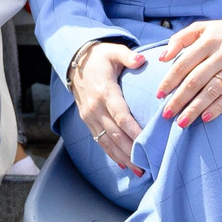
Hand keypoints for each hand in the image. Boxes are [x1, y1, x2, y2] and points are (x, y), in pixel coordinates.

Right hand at [69, 41, 149, 171]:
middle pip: (115, 134)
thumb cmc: (100, 56)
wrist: (75, 62)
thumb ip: (128, 56)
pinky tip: (122, 164)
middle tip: (147, 165)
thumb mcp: (113, 50)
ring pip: (107, 141)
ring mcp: (90, 116)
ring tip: (139, 170)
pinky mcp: (87, 121)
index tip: (146, 143)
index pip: (121, 116)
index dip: (133, 131)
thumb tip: (141, 60)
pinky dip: (111, 153)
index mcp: (105, 92)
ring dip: (122, 157)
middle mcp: (95, 108)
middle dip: (131, 151)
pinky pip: (99, 140)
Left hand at [156, 17, 221, 126]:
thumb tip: (162, 58)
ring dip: (195, 108)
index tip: (159, 94)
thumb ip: (180, 39)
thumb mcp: (202, 28)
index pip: (184, 63)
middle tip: (166, 114)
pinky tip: (205, 118)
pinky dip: (217, 108)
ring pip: (212, 91)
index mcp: (208, 41)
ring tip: (182, 122)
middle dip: (179, 99)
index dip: (170, 80)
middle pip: (196, 80)